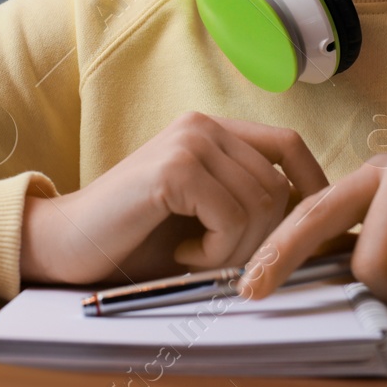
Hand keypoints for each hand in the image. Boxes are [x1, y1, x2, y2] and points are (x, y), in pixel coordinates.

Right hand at [19, 111, 328, 285]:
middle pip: (279, 186)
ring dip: (234, 249)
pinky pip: (231, 217)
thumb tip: (319, 223)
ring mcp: (188, 143)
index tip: (310, 231)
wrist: (66, 245)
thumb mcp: (204, 213)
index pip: (289, 144)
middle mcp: (203, 126)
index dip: (313, 184)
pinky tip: (181, 255)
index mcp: (213, 131)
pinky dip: (214, 252)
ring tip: (193, 256)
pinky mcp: (173, 169)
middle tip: (217, 260)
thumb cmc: (136, 239)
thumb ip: (248, 201)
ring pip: (260, 205)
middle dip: (261, 239)